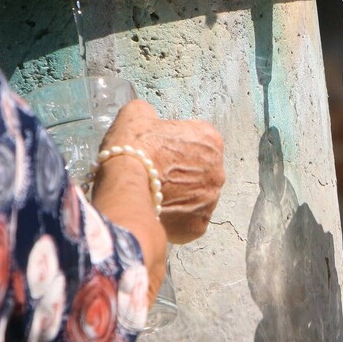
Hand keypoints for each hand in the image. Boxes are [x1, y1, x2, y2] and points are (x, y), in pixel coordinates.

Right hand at [100, 100, 224, 243]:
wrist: (124, 186)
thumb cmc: (133, 147)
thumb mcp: (137, 114)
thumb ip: (150, 114)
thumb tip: (148, 118)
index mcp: (210, 140)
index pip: (197, 141)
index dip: (175, 146)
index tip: (159, 152)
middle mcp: (218, 172)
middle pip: (200, 172)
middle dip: (181, 173)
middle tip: (155, 175)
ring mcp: (210, 202)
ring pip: (195, 198)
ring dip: (179, 197)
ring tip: (153, 196)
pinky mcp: (197, 227)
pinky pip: (187, 222)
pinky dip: (174, 219)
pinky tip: (156, 212)